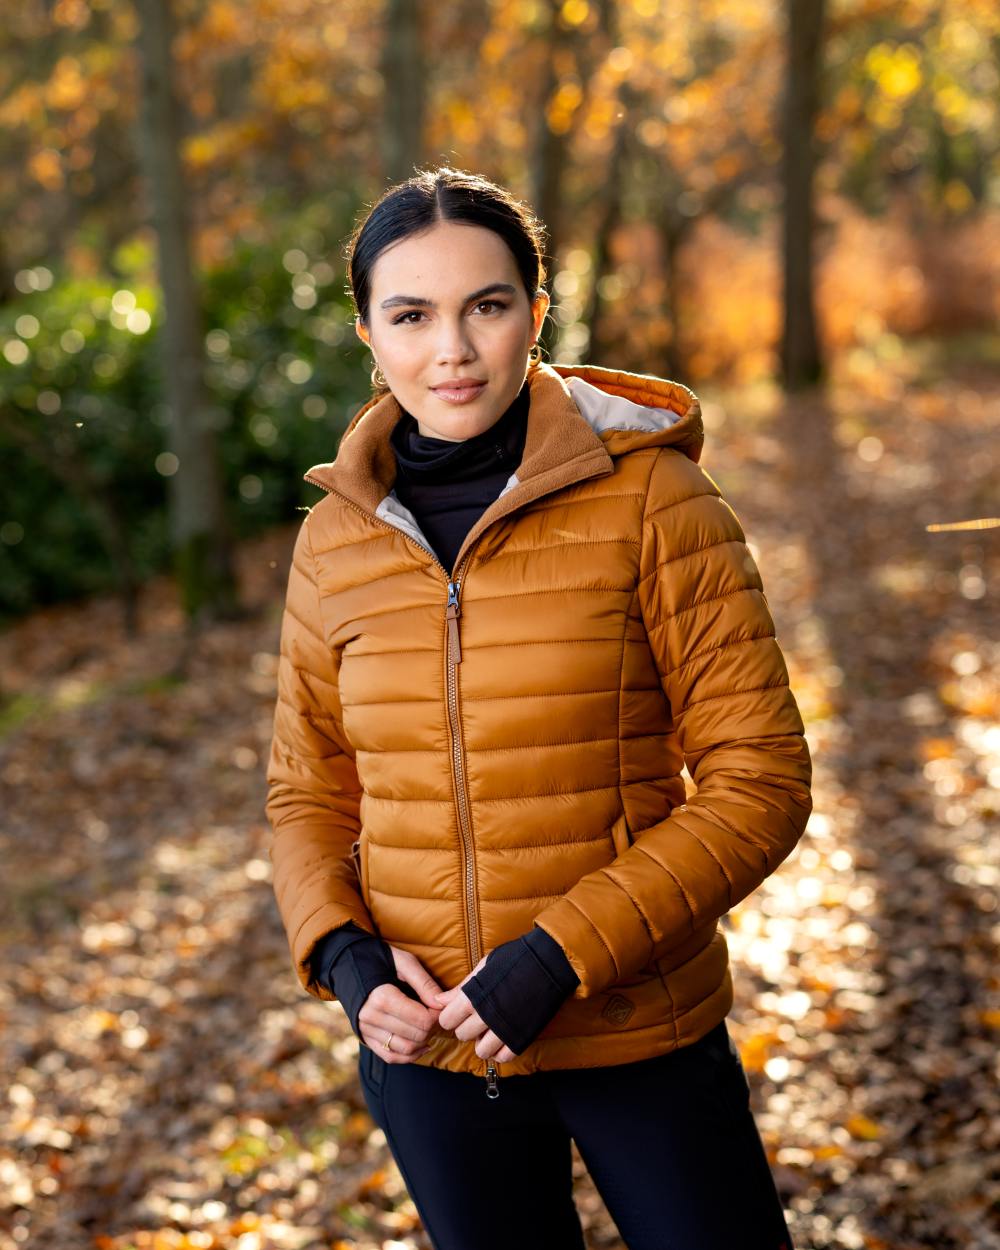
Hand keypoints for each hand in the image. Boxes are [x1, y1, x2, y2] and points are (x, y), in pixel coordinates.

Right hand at [357, 945, 442, 1063]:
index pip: (422, 1020)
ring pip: (405, 1049)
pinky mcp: (365, 1038)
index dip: (437, 1015)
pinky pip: (390, 1057)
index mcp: (382, 997)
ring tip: (429, 1027)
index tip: (440, 1005)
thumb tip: (442, 1004)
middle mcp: (372, 1017)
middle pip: (416, 1035)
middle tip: (436, 1014)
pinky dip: (409, 1056)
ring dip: (423, 1042)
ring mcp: (366, 1030)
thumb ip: (424, 983)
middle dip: (432, 1027)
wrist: (348, 964)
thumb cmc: (381, 959)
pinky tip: (422, 1045)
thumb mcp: (405, 962)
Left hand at [434, 954, 518, 1062]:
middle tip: (476, 1017)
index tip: (458, 1012)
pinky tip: (502, 1037)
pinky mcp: (521, 1038)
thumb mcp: (483, 967)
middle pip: (462, 1035)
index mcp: (473, 997)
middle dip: (466, 1028)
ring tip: (489, 1028)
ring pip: (481, 1051)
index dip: (451, 1016)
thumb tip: (439, 1001)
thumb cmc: (514, 959)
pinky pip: (503, 1057)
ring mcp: (504, 1029)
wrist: (549, 963)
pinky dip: (500, 1050)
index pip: (446, 1021)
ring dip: (482, 1042)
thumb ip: (460, 988)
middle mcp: (485, 1016)